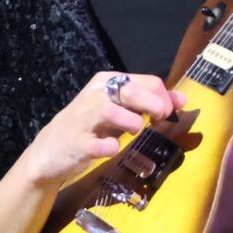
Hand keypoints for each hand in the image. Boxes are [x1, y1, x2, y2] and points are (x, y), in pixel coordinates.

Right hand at [19, 72, 186, 190]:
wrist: (50, 151)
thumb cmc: (90, 126)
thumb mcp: (118, 109)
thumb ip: (148, 103)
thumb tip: (182, 100)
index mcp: (106, 81)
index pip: (147, 81)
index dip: (165, 98)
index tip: (167, 114)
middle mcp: (94, 95)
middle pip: (131, 91)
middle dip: (153, 106)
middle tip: (158, 121)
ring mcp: (84, 119)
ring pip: (112, 111)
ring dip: (132, 123)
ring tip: (134, 132)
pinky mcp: (78, 143)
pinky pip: (100, 144)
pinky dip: (111, 147)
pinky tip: (111, 148)